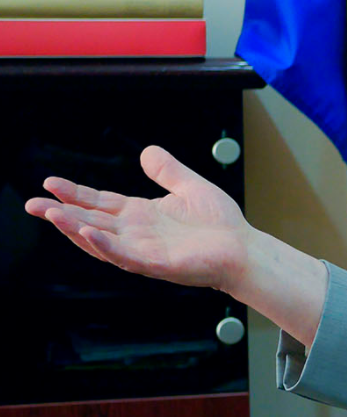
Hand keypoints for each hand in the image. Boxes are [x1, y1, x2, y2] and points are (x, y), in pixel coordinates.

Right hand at [25, 145, 250, 292]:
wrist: (245, 250)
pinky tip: (89, 234)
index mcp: (141, 215)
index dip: (75, 194)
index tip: (50, 183)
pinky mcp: (157, 265)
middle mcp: (137, 234)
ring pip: (101, 241)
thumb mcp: (190, 186)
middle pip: (91, 222)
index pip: (100, 203)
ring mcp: (145, 251)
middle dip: (61, 213)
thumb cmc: (221, 224)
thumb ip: (167, 170)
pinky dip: (106, 247)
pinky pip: (126, 256)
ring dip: (75, 229)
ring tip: (51, 215)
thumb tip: (147, 151)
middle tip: (32, 203)